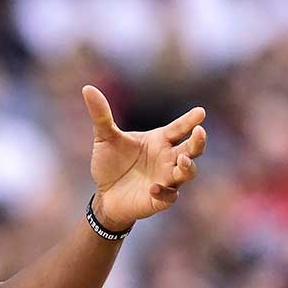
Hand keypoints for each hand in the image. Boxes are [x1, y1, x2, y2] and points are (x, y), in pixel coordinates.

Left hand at [82, 85, 207, 229]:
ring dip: (187, 167)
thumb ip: (101, 115)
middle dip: (198, 142)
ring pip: (187, 173)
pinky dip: (164, 192)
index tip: (200, 112)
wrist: (104, 194)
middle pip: (192, 149)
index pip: (178, 128)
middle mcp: (168, 159)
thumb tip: (87, 88)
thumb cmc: (110, 163)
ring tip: (181, 160)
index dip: (190, 120)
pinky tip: (153, 188)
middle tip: (200, 132)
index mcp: (159, 141)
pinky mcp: (160, 199)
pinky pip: (169, 196)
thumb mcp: (103, 138)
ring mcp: (167, 179)